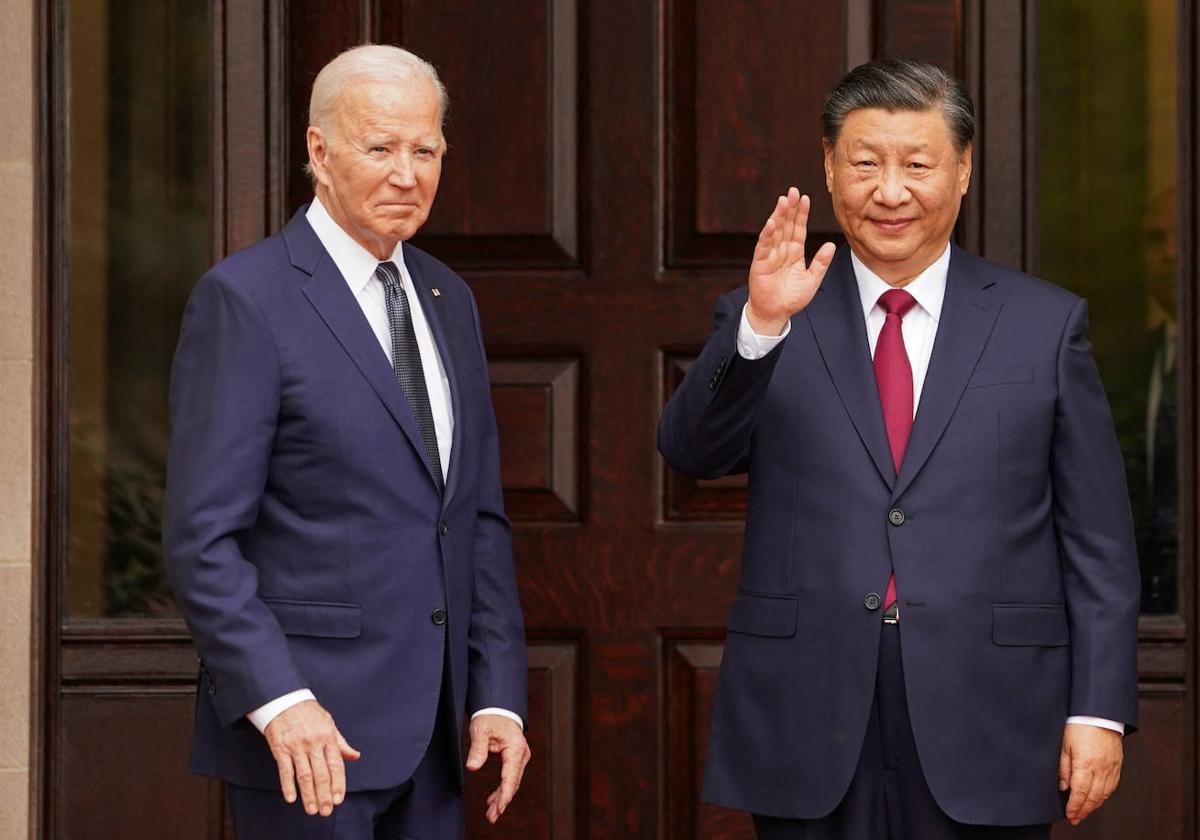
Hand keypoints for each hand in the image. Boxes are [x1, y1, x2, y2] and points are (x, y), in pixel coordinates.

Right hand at [263, 699, 360, 816]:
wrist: (284, 699)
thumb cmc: (308, 713)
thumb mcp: (329, 723)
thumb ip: (341, 742)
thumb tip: (356, 756)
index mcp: (328, 737)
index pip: (336, 765)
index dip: (338, 784)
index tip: (338, 800)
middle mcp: (314, 743)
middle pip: (321, 774)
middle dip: (324, 795)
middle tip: (326, 811)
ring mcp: (297, 746)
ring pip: (304, 775)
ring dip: (308, 794)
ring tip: (312, 810)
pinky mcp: (280, 748)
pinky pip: (285, 770)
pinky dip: (288, 785)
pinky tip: (291, 798)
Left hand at [466, 714, 531, 823]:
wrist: (498, 708)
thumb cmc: (490, 717)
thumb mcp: (480, 730)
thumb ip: (477, 749)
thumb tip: (472, 768)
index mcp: (515, 747)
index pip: (510, 775)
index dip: (505, 793)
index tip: (499, 808)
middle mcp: (521, 754)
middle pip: (513, 782)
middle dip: (503, 801)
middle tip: (491, 817)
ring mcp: (520, 757)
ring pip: (512, 782)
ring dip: (502, 798)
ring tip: (491, 815)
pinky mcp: (515, 759)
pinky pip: (510, 778)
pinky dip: (502, 790)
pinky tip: (493, 801)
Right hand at [746, 187, 836, 335]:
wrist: (775, 314)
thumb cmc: (792, 298)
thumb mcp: (812, 280)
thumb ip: (821, 262)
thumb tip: (831, 244)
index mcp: (794, 252)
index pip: (798, 228)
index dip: (801, 213)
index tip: (805, 198)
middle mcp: (782, 250)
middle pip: (786, 224)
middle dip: (789, 208)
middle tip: (793, 191)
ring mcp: (770, 255)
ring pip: (775, 231)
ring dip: (778, 216)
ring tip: (783, 201)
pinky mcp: (760, 263)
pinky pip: (764, 246)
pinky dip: (767, 234)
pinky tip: (771, 222)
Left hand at [1059, 723, 1122, 824]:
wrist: (1100, 713)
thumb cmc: (1079, 725)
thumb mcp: (1064, 744)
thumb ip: (1063, 767)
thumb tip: (1063, 786)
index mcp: (1086, 764)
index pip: (1080, 792)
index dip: (1074, 806)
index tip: (1069, 815)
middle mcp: (1101, 768)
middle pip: (1093, 797)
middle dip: (1084, 810)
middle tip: (1075, 819)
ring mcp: (1111, 767)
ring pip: (1104, 793)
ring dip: (1094, 805)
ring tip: (1084, 812)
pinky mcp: (1117, 764)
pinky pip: (1112, 785)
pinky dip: (1104, 796)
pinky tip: (1097, 799)